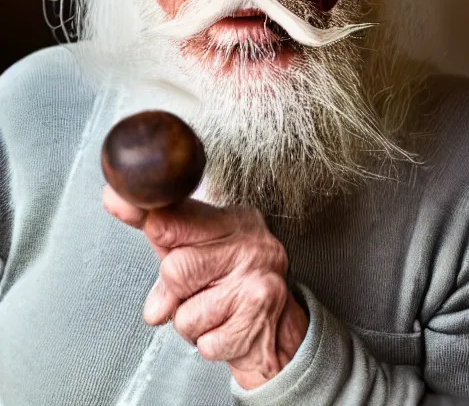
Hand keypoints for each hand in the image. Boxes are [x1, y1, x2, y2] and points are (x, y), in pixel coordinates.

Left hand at [103, 185, 308, 388]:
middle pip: (176, 269)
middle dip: (176, 289)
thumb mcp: (201, 246)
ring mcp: (256, 283)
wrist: (278, 322)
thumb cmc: (230, 277)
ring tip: (215, 308)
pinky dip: (209, 343)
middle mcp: (249, 246)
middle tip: (199, 287)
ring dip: (191, 321)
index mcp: (232, 221)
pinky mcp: (257, 322)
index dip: (155, 224)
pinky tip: (227, 327)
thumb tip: (115, 199)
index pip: (181, 217)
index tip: (126, 208)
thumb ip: (162, 229)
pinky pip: (204, 343)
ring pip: (184, 315)